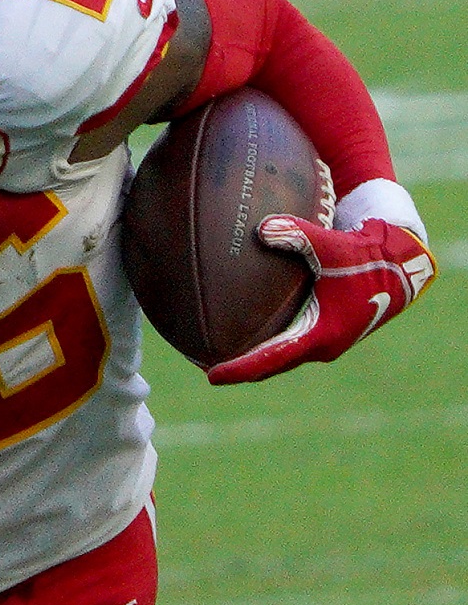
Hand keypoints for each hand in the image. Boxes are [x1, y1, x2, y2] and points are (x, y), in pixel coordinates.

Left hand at [206, 216, 436, 384]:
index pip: (272, 358)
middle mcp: (322, 346)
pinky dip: (266, 347)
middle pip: (272, 365)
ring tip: (216, 360)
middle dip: (240, 370)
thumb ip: (298, 236)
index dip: (241, 368)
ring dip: (253, 361)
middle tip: (203, 370)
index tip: (212, 376)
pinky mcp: (327, 332)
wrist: (401, 267)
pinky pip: (289, 346)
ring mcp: (326, 342)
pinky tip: (244, 336)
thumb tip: (263, 228)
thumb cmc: (367, 258)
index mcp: (322, 334)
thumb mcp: (333, 247)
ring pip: (281, 358)